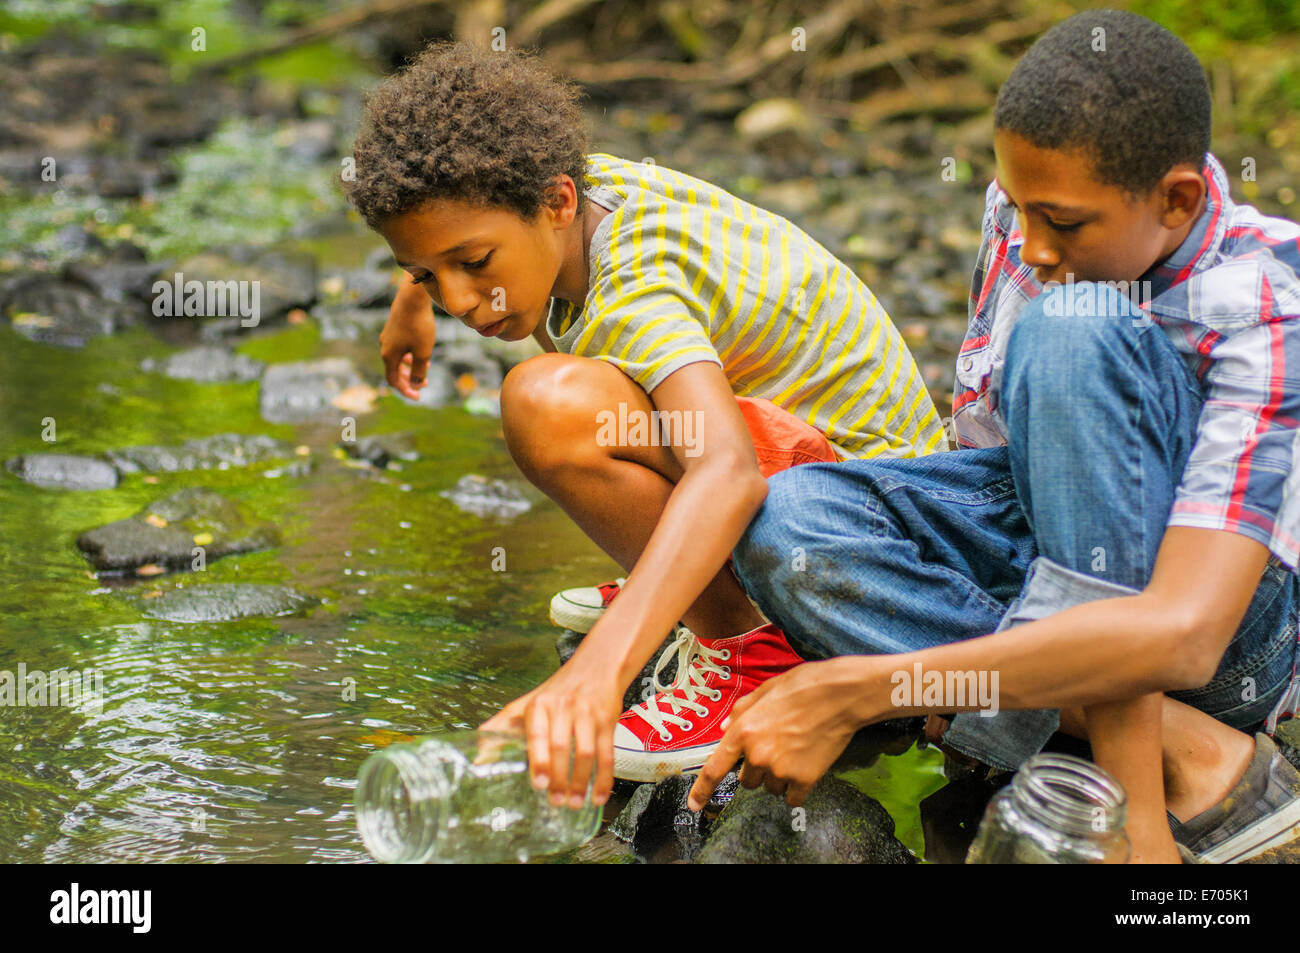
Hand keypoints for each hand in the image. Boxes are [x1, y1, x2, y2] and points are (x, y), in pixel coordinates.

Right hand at [379, 283, 435, 399]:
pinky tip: (420, 350)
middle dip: (409, 379)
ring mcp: (388, 336)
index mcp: (389, 355)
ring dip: (410, 366)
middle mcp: (385, 346)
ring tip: (426, 366)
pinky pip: (399, 347)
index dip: (405, 390)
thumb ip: (418, 371)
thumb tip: (415, 385)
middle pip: (394, 370)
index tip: (418, 396)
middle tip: (424, 384)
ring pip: (397, 358)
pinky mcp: (394, 326)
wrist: (412, 298)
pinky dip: (409, 354)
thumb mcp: (423, 353)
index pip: (393, 380)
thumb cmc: (419, 326)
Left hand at [480, 659, 623, 808]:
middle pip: (561, 747)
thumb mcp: (526, 704)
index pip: (538, 734)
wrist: (595, 667)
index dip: (539, 760)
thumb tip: (479, 758)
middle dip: (559, 778)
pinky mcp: (607, 721)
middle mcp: (563, 708)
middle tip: (555, 801)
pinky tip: (597, 796)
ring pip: (585, 752)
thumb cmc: (556, 692)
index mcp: (539, 705)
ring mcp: (588, 714)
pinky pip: (606, 753)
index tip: (539, 784)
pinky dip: (603, 778)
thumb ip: (501, 729)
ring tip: (574, 803)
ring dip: (581, 782)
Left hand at [687, 658, 864, 810]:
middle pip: (747, 781)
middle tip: (777, 748)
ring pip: (771, 788)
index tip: (694, 806)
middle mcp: (757, 754)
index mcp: (743, 730)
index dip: (702, 790)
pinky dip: (797, 789)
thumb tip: (725, 729)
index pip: (715, 768)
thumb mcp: (764, 690)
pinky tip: (806, 769)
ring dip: (778, 778)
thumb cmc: (803, 686)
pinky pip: (792, 798)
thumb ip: (741, 712)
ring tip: (796, 752)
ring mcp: (781, 769)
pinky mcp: (804, 779)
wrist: (841, 695)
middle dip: (757, 769)